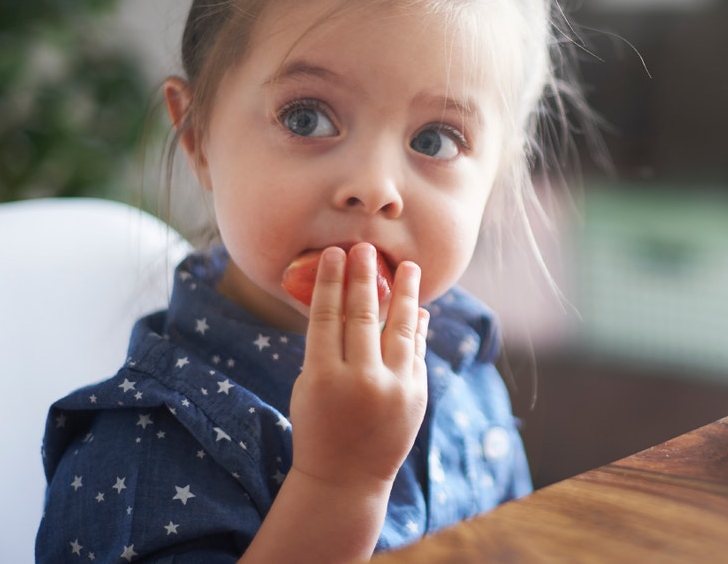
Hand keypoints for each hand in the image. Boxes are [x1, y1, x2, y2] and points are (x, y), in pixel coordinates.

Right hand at [287, 243, 428, 487]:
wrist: (345, 478)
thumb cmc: (318, 426)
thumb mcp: (309, 386)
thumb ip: (327, 348)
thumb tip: (349, 302)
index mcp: (322, 377)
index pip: (327, 317)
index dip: (332, 282)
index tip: (335, 254)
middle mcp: (360, 381)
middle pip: (363, 316)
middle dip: (365, 277)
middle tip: (366, 248)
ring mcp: (393, 389)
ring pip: (401, 329)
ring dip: (405, 294)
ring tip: (409, 267)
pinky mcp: (416, 396)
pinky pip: (417, 352)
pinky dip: (418, 329)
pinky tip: (418, 308)